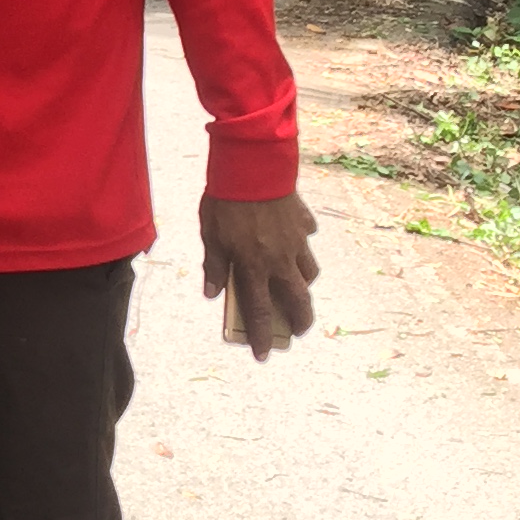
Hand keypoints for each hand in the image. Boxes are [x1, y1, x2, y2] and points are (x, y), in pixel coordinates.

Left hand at [200, 189, 319, 360]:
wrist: (253, 164)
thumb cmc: (226, 200)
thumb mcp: (210, 235)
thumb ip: (214, 266)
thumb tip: (213, 293)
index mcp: (253, 266)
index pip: (259, 311)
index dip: (262, 336)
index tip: (264, 355)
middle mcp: (279, 259)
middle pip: (298, 300)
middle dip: (300, 321)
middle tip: (298, 331)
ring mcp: (296, 241)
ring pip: (309, 273)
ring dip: (303, 285)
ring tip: (296, 288)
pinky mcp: (303, 222)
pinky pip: (307, 240)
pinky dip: (301, 246)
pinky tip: (293, 241)